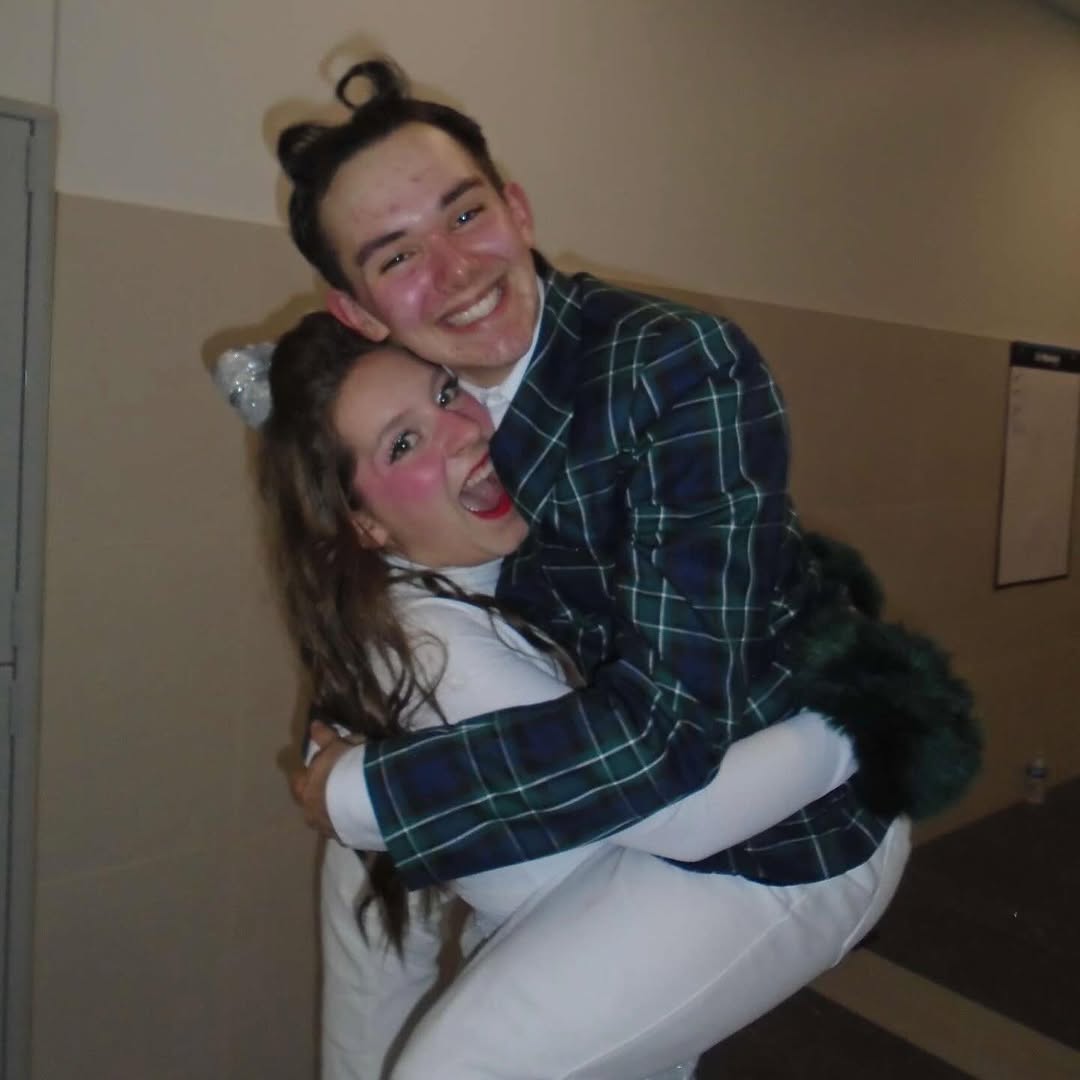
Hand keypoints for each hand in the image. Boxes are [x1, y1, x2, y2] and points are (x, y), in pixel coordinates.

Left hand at [290, 721, 361, 839]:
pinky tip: (363, 815)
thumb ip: (324, 736)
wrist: (367, 799)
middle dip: (320, 795)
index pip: (297, 781)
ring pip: (327, 819)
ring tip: (353, 801)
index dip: (305, 774)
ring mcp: (328, 829)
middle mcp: (311, 813)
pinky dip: (351, 823)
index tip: (314, 768)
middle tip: (335, 785)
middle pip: (310, 804)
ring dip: (335, 811)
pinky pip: (346, 830)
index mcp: (305, 790)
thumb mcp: (336, 747)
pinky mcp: (347, 840)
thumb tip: (314, 724)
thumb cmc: (345, 769)